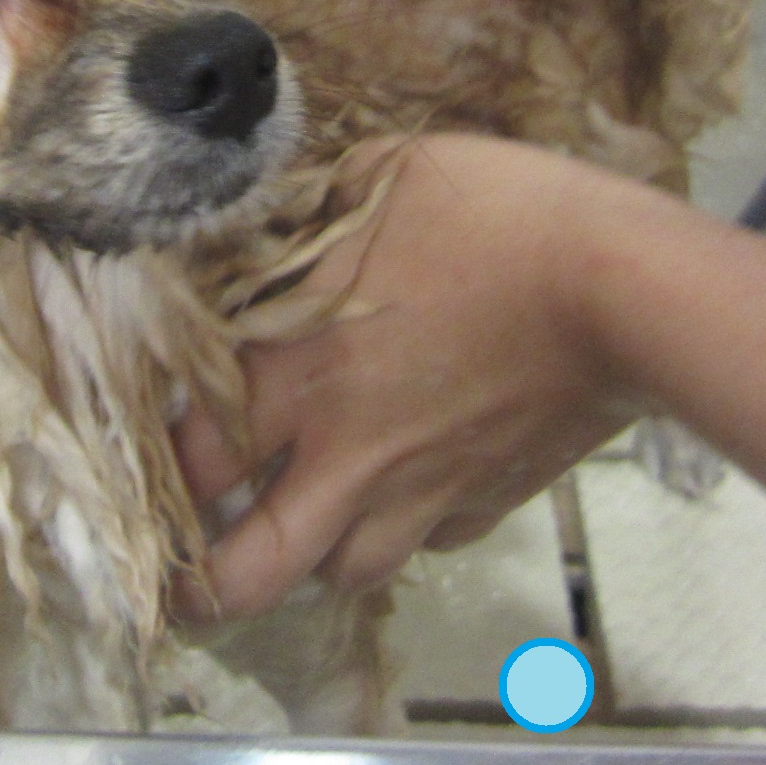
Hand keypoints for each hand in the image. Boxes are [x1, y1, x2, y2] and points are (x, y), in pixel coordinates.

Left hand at [172, 133, 652, 619]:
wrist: (617, 290)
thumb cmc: (493, 217)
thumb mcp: (376, 178)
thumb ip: (307, 212)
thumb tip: (267, 218)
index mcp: (292, 370)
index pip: (185, 455)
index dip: (155, 468)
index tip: (148, 457)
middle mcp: (342, 451)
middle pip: (246, 572)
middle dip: (203, 587)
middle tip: (188, 571)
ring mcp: (417, 489)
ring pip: (340, 575)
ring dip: (310, 557)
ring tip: (301, 522)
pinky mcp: (484, 502)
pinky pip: (427, 542)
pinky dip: (407, 527)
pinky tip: (408, 486)